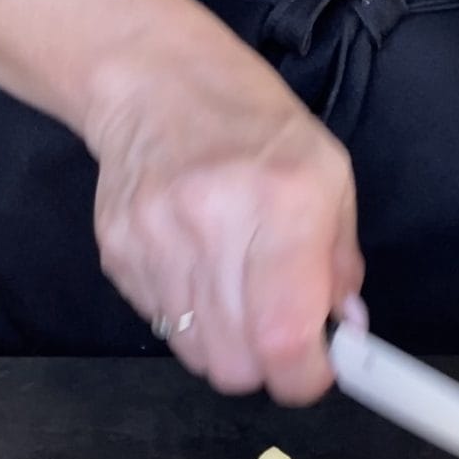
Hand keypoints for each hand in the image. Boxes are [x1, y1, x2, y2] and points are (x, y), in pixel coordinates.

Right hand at [84, 0, 362, 403]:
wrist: (154, 80)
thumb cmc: (255, 126)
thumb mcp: (329, 176)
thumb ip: (340, 264)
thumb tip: (342, 334)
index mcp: (285, 203)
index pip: (284, 339)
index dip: (303, 378)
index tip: (312, 372)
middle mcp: (214, 224)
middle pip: (235, 365)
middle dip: (264, 366)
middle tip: (275, 332)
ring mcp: (154, 241)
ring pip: (196, 355)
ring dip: (225, 343)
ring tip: (234, 293)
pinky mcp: (116, 253)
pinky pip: (162, 327)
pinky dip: (188, 318)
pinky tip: (195, 270)